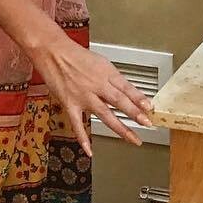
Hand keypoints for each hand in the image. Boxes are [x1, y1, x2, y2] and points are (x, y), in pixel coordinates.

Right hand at [33, 38, 154, 156]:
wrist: (52, 51)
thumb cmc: (74, 55)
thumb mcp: (99, 62)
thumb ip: (111, 78)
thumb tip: (125, 91)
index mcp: (105, 72)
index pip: (126, 87)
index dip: (139, 98)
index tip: (150, 107)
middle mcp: (96, 85)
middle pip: (119, 101)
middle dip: (135, 113)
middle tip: (148, 124)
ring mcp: (83, 96)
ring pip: (105, 114)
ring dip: (120, 127)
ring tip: (132, 138)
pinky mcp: (69, 104)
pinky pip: (77, 124)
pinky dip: (83, 138)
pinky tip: (89, 151)